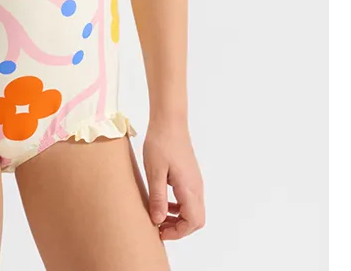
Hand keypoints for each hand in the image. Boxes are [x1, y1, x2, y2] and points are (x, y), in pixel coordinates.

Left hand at [143, 119, 204, 240]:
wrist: (169, 121)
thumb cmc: (161, 143)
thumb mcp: (155, 172)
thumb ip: (158, 197)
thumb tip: (158, 220)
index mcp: (189, 188)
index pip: (193, 221)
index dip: (178, 232)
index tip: (160, 231)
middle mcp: (196, 187)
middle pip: (196, 219)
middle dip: (179, 228)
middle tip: (159, 227)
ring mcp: (194, 180)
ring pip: (193, 209)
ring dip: (178, 217)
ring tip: (158, 215)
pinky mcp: (190, 175)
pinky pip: (188, 198)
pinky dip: (178, 206)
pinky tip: (162, 200)